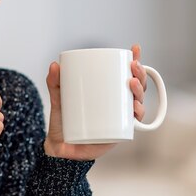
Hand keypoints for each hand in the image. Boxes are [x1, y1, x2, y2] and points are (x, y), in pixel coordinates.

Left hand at [43, 44, 147, 160]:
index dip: (136, 61)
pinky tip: (135, 108)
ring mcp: (120, 119)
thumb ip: (55, 82)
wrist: (59, 147)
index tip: (135, 48)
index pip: (126, 74)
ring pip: (139, 102)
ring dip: (140, 91)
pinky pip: (134, 124)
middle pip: (138, 86)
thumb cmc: (63, 121)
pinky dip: (137, 115)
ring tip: (131, 83)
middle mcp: (119, 104)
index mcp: (109, 92)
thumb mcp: (58, 98)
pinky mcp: (118, 133)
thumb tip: (54, 65)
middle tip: (133, 66)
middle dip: (140, 74)